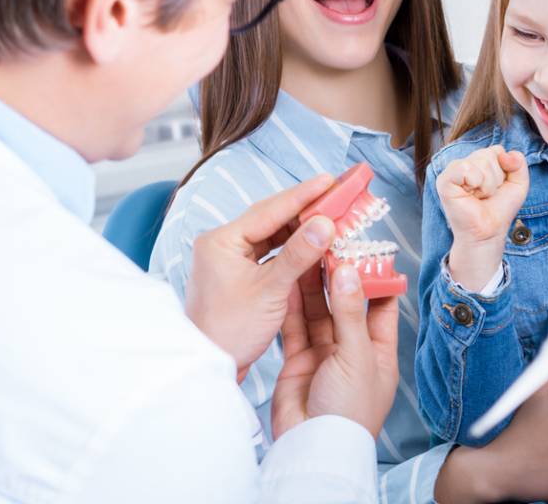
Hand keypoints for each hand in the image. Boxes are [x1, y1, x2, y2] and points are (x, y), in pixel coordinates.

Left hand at [185, 174, 334, 379]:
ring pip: (271, 235)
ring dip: (300, 229)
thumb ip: (298, 254)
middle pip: (269, 218)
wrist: (210, 366)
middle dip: (304, 208)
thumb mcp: (270, 290)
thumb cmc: (232, 331)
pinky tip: (313, 244)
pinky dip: (291, 248)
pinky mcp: (237, 273)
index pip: (268, 210)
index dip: (303, 195)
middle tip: (336, 194)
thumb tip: (326, 224)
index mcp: (220, 241)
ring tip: (331, 217)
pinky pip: (268, 252)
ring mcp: (228, 258)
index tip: (330, 181)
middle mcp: (221, 243)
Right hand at [272, 259, 399, 437]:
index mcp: (379, 352)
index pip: (382, 306)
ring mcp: (324, 355)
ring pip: (318, 311)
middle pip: (346, 304)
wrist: (314, 447)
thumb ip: (351, 313)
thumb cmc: (349, 411)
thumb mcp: (357, 357)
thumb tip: (350, 273)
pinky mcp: (299, 360)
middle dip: (339, 276)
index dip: (376, 278)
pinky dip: (291, 304)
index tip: (367, 250)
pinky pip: (295, 326)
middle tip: (330, 245)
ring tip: (307, 254)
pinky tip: (288, 280)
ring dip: (313, 285)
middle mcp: (352, 350)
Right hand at [438, 146, 528, 290]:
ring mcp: (452, 171)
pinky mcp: (444, 181)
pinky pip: (465, 168)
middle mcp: (464, 163)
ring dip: (487, 184)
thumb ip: (519, 164)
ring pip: (480, 161)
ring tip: (479, 196)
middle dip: (495, 178)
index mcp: (478, 161)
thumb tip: (506, 154)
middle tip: (487, 195)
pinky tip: (470, 195)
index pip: (497, 150)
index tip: (497, 188)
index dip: (504, 171)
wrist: (489, 232)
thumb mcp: (518, 184)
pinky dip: (474, 182)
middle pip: (489, 155)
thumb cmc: (499, 210)